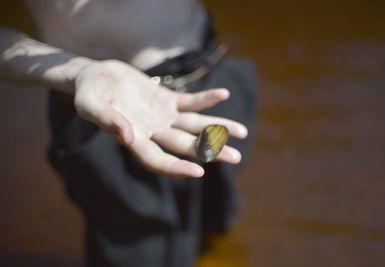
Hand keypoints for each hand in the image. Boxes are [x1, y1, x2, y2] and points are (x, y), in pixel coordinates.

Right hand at [73, 60, 247, 177]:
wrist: (95, 76)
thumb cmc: (88, 93)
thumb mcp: (90, 105)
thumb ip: (107, 120)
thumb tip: (127, 137)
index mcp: (134, 139)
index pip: (157, 159)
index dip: (175, 166)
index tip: (199, 172)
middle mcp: (153, 131)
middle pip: (184, 145)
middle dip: (209, 150)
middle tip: (235, 157)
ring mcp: (162, 116)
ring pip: (193, 125)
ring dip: (216, 128)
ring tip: (242, 133)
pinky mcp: (166, 99)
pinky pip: (189, 101)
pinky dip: (206, 99)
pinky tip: (223, 94)